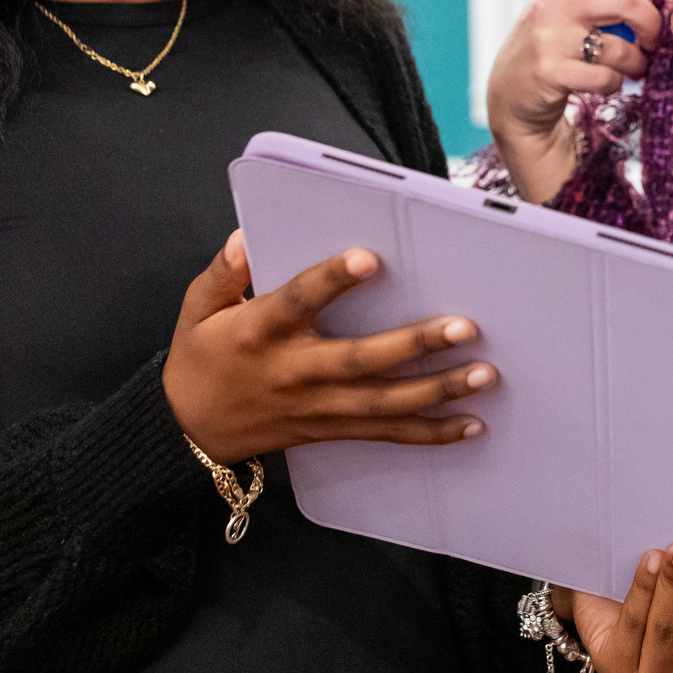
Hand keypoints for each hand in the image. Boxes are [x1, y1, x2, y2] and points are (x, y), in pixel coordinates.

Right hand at [161, 230, 497, 462]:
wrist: (188, 431)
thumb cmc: (200, 359)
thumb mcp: (197, 308)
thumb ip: (225, 273)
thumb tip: (246, 238)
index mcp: (259, 333)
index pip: (297, 302)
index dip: (330, 280)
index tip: (367, 258)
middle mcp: (293, 372)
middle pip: (359, 360)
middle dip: (414, 345)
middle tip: (464, 327)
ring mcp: (316, 406)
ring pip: (383, 403)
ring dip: (437, 391)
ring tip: (484, 374)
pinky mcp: (330, 430)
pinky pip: (384, 434)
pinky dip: (429, 433)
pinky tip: (468, 424)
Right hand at [486, 0, 660, 203]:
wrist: (507, 97)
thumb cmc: (547, 51)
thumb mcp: (562, 12)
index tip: (646, 6)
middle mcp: (550, 4)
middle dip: (651, 22)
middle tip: (652, 40)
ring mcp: (548, 38)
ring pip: (620, 46)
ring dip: (636, 63)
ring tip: (632, 69)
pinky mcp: (550, 72)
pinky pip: (606, 77)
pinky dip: (614, 84)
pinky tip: (605, 85)